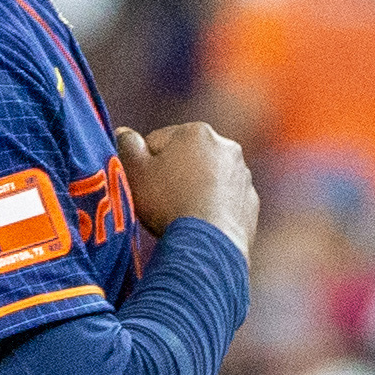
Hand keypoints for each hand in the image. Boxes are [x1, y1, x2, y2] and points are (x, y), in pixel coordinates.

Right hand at [114, 122, 258, 255]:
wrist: (208, 243)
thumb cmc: (167, 204)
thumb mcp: (134, 173)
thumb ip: (127, 147)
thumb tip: (124, 133)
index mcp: (195, 132)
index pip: (157, 142)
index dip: (144, 165)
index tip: (140, 186)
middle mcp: (225, 146)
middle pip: (187, 158)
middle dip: (173, 175)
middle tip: (158, 202)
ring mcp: (242, 174)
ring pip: (209, 178)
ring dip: (194, 190)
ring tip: (179, 215)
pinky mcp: (250, 201)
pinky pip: (225, 201)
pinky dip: (213, 209)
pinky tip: (199, 225)